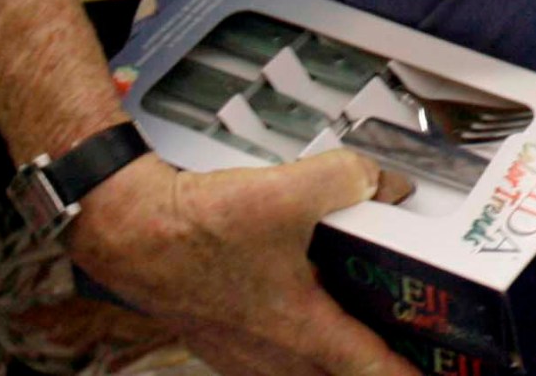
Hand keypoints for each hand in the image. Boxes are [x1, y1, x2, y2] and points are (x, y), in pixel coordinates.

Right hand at [72, 150, 415, 375]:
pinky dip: (299, 339)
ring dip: (332, 354)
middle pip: (338, 372)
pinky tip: (303, 308)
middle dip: (371, 363)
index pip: (369, 366)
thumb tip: (386, 184)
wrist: (128, 231)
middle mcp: (270, 349)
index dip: (406, 374)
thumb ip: (356, 180)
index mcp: (298, 327)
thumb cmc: (193, 229)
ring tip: (359, 333)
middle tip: (404, 351)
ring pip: (304, 366)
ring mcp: (241, 349)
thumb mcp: (293, 189)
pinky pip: (272, 352)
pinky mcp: (220, 335)